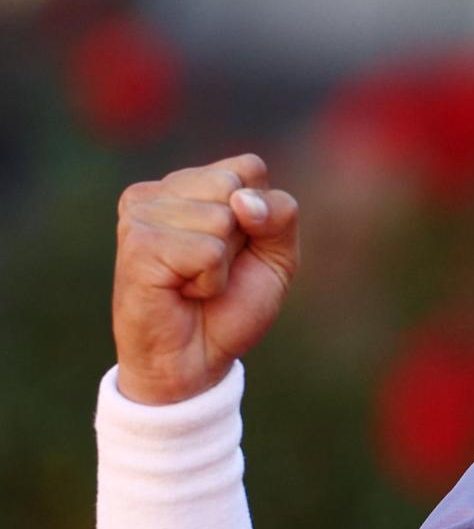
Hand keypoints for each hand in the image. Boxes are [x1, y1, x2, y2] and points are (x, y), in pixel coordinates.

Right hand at [112, 154, 299, 404]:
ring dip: (223, 264)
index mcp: (188, 184)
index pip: (249, 167)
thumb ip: (279, 214)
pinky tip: (182, 292)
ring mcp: (142, 215)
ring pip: (222, 219)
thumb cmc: (231, 304)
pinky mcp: (138, 245)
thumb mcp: (276, 254)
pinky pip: (208, 250)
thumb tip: (242, 200)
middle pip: (235, 187)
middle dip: (242, 238)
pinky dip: (210, 281)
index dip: (261, 215)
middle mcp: (158, 192)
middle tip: (212, 269)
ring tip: (194, 282)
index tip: (237, 248)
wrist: (195, 361)